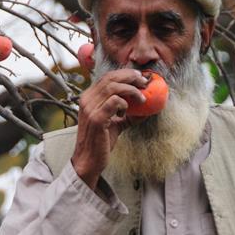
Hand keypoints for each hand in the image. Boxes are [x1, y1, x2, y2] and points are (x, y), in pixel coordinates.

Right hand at [71, 68, 147, 189]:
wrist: (89, 160)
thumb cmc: (100, 142)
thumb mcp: (115, 124)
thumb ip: (127, 114)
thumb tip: (147, 108)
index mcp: (89, 97)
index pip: (107, 77)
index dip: (125, 74)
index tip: (140, 77)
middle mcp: (87, 100)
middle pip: (111, 78)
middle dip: (131, 77)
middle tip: (145, 82)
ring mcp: (90, 108)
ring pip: (113, 87)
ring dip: (131, 90)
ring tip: (142, 98)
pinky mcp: (96, 118)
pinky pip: (114, 102)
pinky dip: (124, 103)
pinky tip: (126, 112)